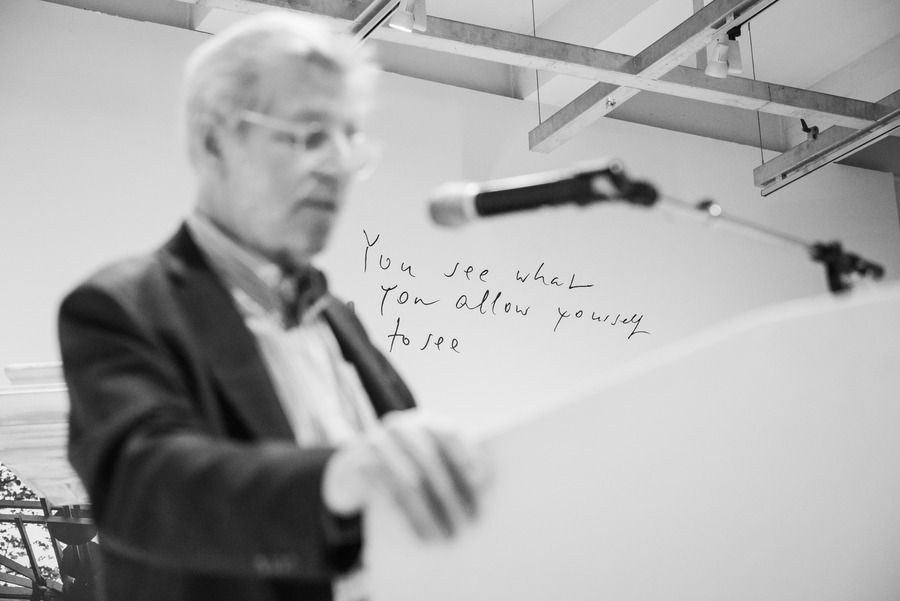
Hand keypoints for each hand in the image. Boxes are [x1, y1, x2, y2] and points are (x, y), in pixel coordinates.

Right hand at [322, 409, 487, 539]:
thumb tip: (481, 487)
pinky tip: (422, 533)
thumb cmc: (408, 466)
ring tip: (446, 535)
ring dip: (431, 512)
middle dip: (452, 494)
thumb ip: (452, 465)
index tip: (481, 482)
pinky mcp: (362, 464)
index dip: (465, 456)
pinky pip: (390, 495)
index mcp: (425, 421)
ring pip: (410, 481)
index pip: (448, 433)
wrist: (356, 467)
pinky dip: (410, 517)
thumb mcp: (429, 458)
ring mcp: (379, 443)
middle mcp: (401, 426)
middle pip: (430, 461)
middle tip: (469, 521)